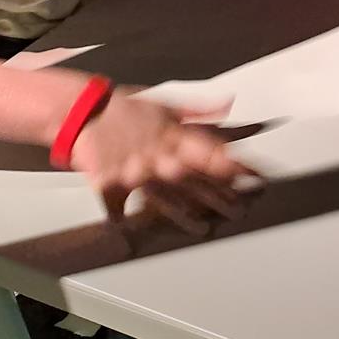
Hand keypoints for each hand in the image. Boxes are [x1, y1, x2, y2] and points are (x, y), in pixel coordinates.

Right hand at [69, 89, 259, 235]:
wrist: (82, 110)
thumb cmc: (126, 107)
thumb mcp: (167, 104)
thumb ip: (200, 110)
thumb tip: (228, 104)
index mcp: (174, 136)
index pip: (214, 153)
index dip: (238, 166)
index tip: (256, 176)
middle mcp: (158, 157)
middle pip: (195, 182)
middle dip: (220, 197)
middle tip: (241, 210)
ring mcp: (135, 174)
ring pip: (166, 200)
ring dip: (187, 216)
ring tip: (205, 229)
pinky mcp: (111, 187)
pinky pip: (121, 211)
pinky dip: (126, 222)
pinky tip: (134, 234)